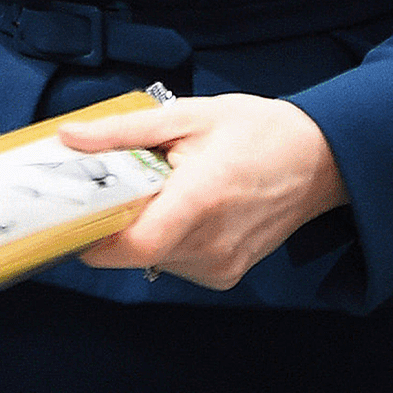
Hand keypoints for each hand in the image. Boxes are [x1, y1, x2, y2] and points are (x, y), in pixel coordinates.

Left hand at [59, 94, 350, 289]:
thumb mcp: (188, 116)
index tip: (77, 214)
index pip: (132, 244)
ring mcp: (220, 265)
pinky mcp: (225, 276)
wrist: (322, 161)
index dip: (94, 236)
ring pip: (150, 260)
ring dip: (143, 231)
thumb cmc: (259, 132)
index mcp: (201, 199)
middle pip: (133, 252)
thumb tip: (69, 137)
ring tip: (168, 193)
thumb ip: (124, 131)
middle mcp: (211, 243)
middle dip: (116, 224)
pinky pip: (173, 264)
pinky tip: (188, 212)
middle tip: (123, 189)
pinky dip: (167, 240)